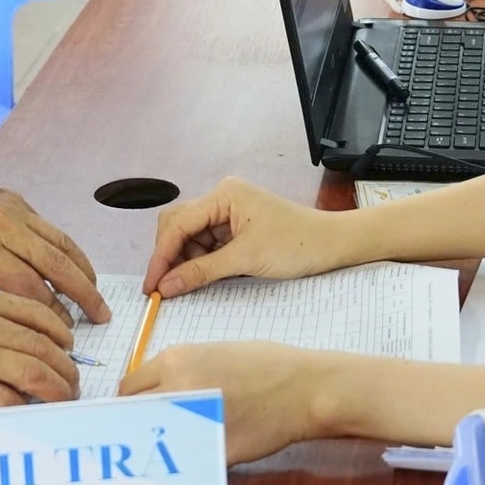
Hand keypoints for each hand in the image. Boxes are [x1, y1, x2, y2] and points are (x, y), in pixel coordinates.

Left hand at [0, 154, 108, 325]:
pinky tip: (80, 272)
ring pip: (61, 244)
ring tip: (99, 297)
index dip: (50, 311)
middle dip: (82, 293)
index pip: (26, 286)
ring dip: (85, 272)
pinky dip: (72, 253)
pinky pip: (54, 231)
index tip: (64, 332)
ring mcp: (14, 211)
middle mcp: (0, 226)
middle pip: (54, 264)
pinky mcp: (20, 203)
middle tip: (102, 316)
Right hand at [0, 285, 80, 415]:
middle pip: (40, 345)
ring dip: (56, 389)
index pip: (34, 312)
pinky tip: (30, 412)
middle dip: (65, 367)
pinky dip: (26, 408)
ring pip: (33, 373)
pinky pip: (9, 402)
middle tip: (74, 382)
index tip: (70, 347)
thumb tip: (39, 346)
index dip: (60, 333)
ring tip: (63, 398)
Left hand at [120, 342, 327, 462]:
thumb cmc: (266, 365)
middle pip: (132, 415)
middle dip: (136, 424)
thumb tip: (155, 391)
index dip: (133, 402)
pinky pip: (183, 461)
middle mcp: (175, 389)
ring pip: (152, 441)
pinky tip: (191, 463)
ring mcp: (191, 421)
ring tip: (166, 450)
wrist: (303, 388)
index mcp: (175, 360)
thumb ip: (180, 370)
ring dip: (155, 446)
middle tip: (149, 433)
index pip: (127, 389)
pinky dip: (183, 463)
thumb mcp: (214, 354)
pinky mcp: (210, 450)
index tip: (140, 412)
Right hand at [142, 176, 354, 296]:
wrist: (334, 246)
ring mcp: (229, 213)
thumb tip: (165, 286)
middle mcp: (221, 198)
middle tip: (163, 289)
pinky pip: (206, 245)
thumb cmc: (297, 245)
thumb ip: (202, 272)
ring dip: (184, 262)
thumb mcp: (246, 260)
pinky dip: (200, 263)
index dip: (161, 256)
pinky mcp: (236, 229)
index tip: (151, 286)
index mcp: (223, 194)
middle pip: (178, 225)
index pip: (178, 224)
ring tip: (184, 287)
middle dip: (169, 256)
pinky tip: (200, 279)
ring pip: (190, 237)